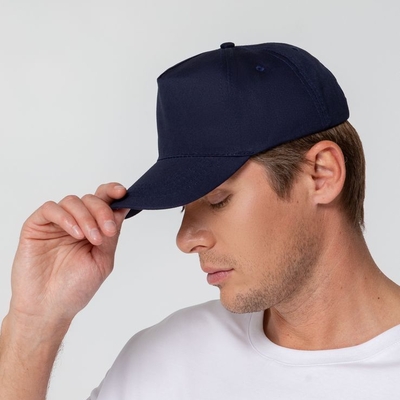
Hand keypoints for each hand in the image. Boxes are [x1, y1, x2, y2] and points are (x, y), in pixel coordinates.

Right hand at [9, 183, 127, 325]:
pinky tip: (75, 233)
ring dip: (86, 217)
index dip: (113, 192)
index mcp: (93, 229)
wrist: (48, 308)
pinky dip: (66, 217)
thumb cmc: (75, 288)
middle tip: (106, 231)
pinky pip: (51, 209)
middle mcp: (76, 223)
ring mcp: (56, 224)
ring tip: (92, 238)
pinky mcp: (37, 226)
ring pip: (73, 201)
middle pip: (91, 199)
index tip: (123, 193)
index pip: (104, 202)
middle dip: (102, 211)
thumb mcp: (103, 260)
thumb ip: (111, 235)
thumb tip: (121, 209)